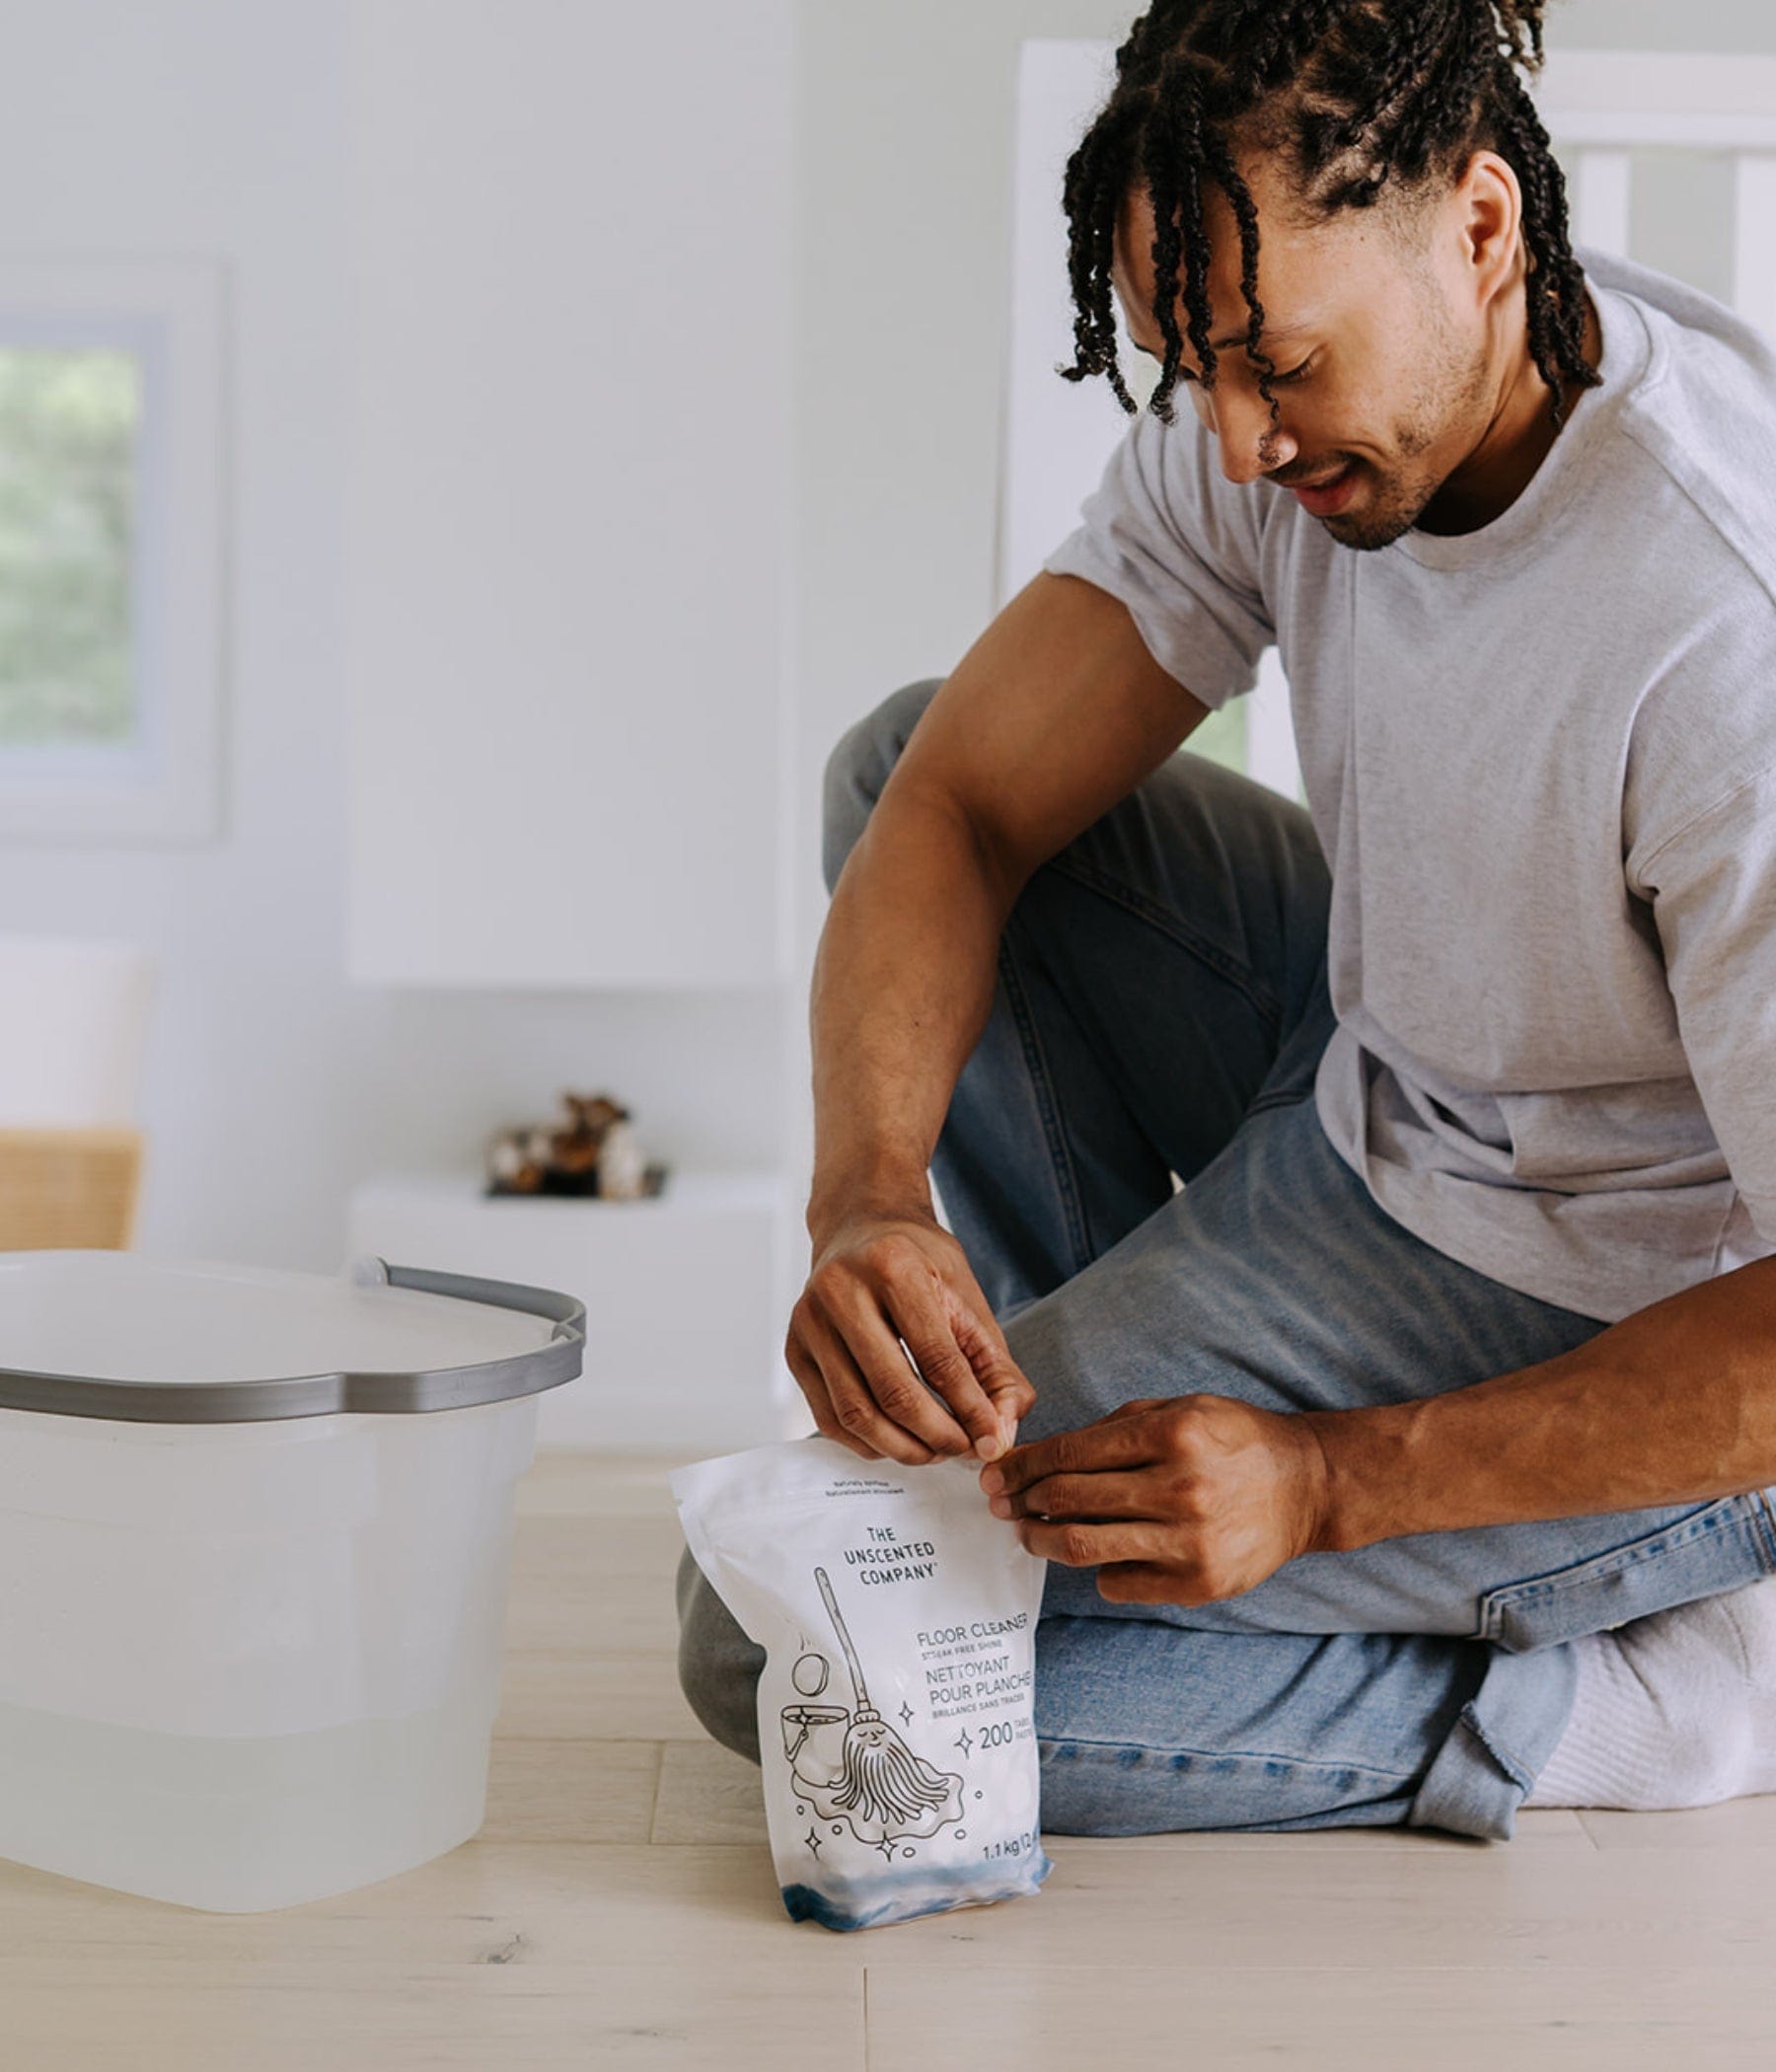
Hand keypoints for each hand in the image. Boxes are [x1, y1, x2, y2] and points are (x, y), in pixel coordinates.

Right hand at [786, 1213, 1035, 1466]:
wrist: (860, 1229)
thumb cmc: (920, 1266)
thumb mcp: (968, 1302)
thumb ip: (995, 1369)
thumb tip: (999, 1436)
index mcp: (893, 1266)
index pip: (937, 1358)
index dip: (970, 1409)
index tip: (991, 1440)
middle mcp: (841, 1289)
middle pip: (893, 1391)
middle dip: (936, 1435)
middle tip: (963, 1451)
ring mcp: (809, 1321)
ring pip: (855, 1412)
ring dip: (902, 1447)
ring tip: (933, 1451)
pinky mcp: (794, 1350)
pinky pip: (829, 1417)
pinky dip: (867, 1443)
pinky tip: (897, 1440)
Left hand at [979, 1395, 1334, 1604]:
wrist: (1307, 1485)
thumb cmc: (1233, 1441)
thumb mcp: (1180, 1409)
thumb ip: (1113, 1429)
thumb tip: (1039, 1457)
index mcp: (1171, 1434)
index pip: (1070, 1453)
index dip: (1022, 1466)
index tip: (996, 1475)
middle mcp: (1180, 1487)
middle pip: (1068, 1500)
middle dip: (1023, 1502)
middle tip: (1003, 1505)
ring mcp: (1191, 1541)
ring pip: (1084, 1547)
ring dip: (1043, 1541)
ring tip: (1031, 1533)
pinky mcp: (1200, 1583)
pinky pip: (1120, 1583)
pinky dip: (1098, 1571)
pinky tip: (1100, 1555)